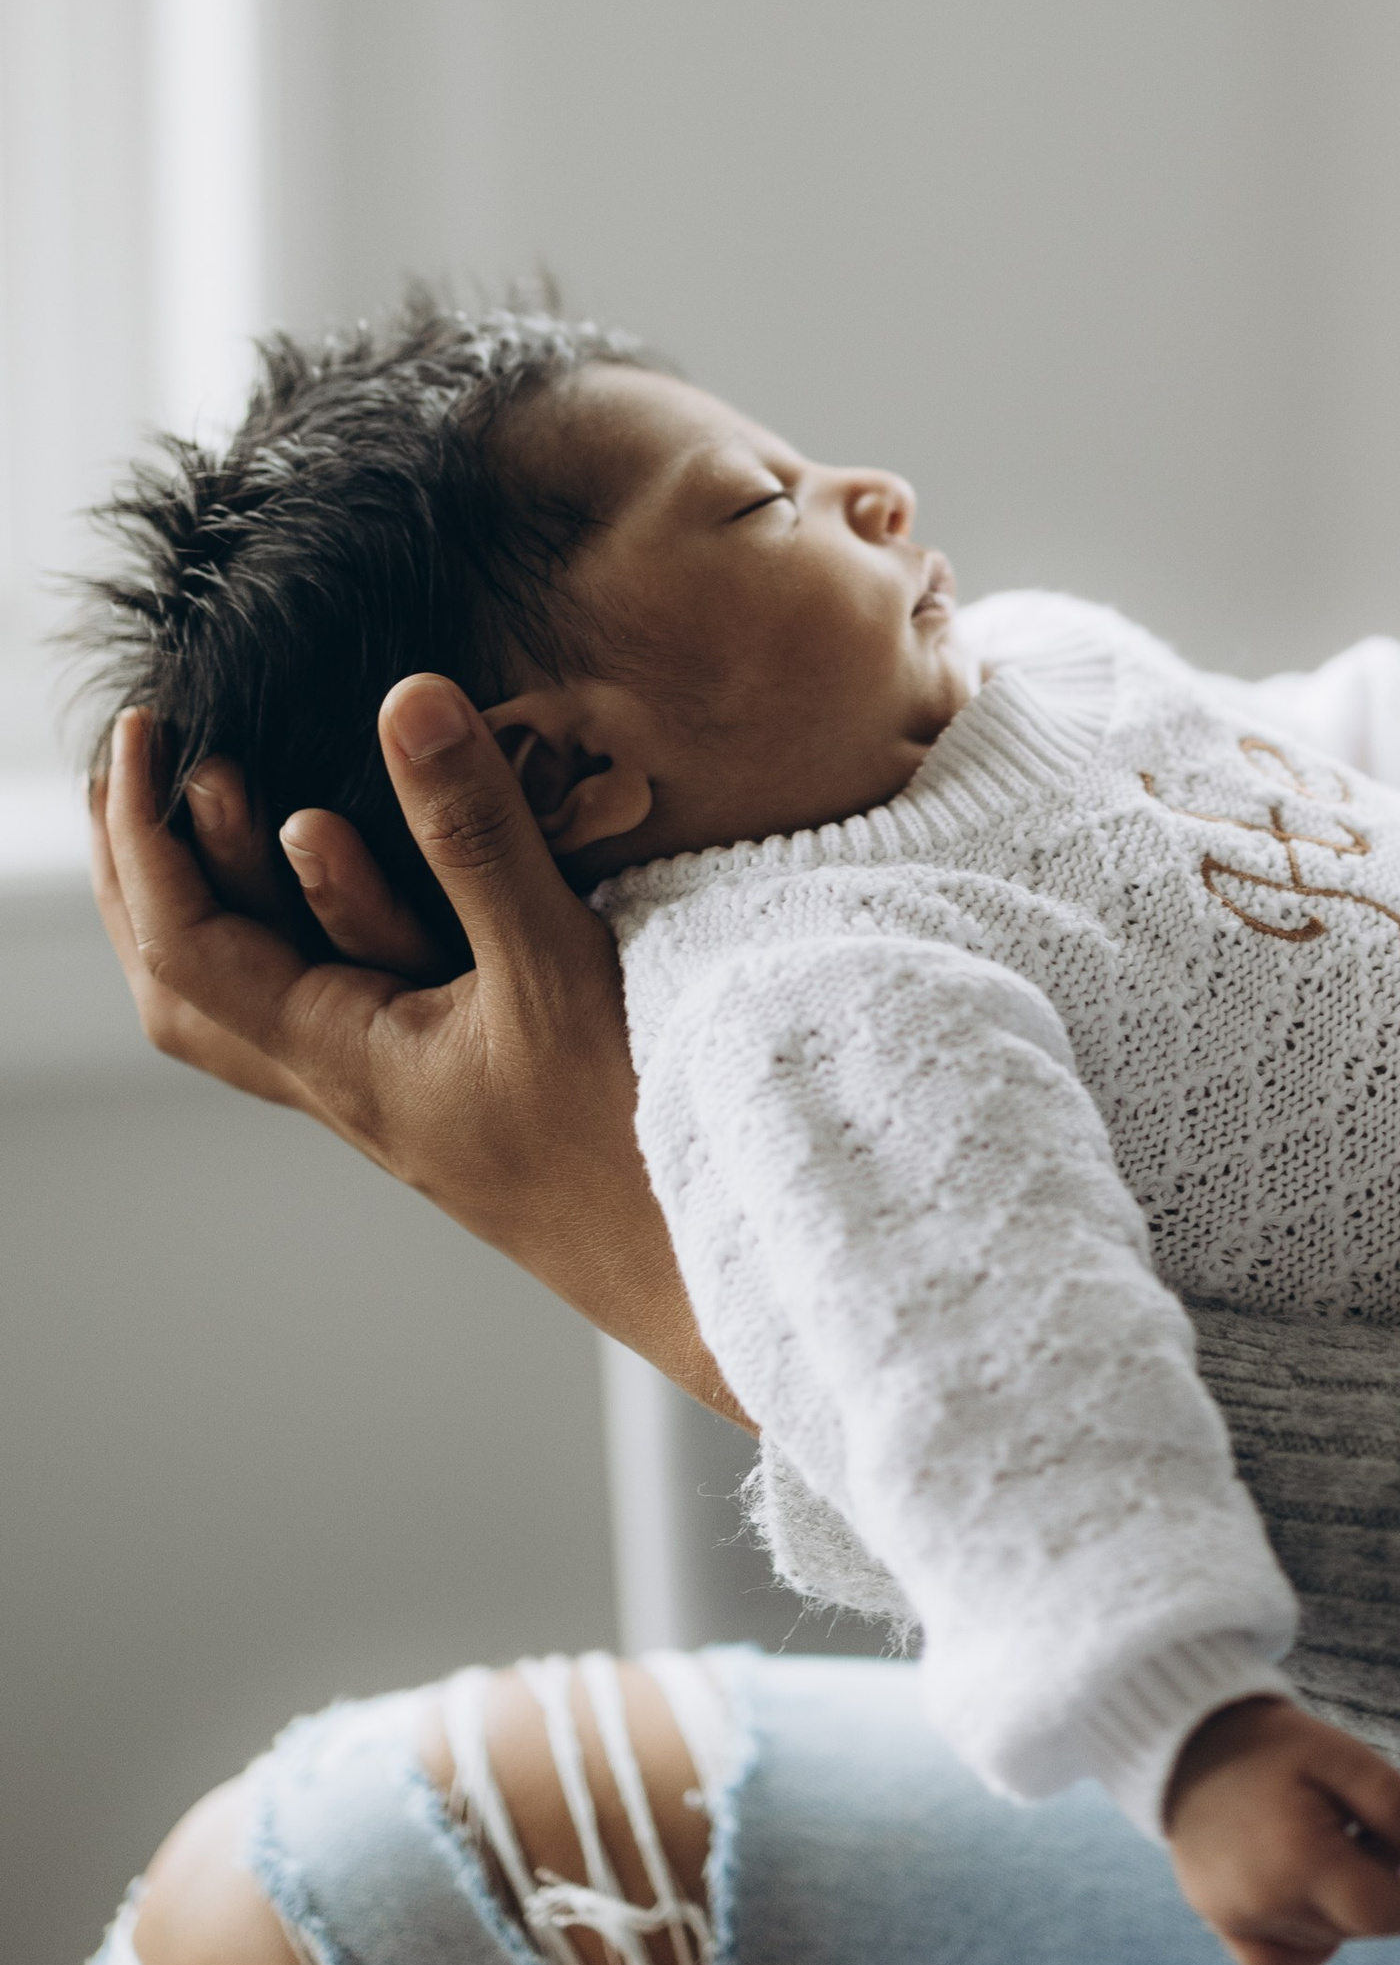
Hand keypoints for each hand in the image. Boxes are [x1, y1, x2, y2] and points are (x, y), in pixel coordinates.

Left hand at [90, 688, 742, 1420]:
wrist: (699, 1263)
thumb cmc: (628, 1140)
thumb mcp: (553, 964)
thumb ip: (477, 835)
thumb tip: (406, 701)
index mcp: (343, 1060)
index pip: (188, 947)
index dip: (146, 836)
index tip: (149, 734)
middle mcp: (345, 1085)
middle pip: (183, 989)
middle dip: (137, 874)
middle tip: (135, 769)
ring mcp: (391, 1093)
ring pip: (245, 1005)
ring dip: (203, 903)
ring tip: (201, 809)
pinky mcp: (443, 1087)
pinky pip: (320, 1008)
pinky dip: (288, 936)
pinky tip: (325, 895)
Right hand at [1161, 1697, 1399, 1964]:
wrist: (1191, 1739)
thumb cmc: (1274, 1745)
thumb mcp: (1344, 1753)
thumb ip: (1395, 1804)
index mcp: (1298, 1861)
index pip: (1383, 1913)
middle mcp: (1263, 1904)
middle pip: (1357, 1923)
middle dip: (1383, 1884)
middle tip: (1365, 1825)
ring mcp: (1233, 1918)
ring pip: (1324, 1939)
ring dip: (1343, 1902)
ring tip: (1324, 1835)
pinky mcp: (1217, 1920)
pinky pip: (1278, 1959)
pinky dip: (1307, 1937)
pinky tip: (1310, 1888)